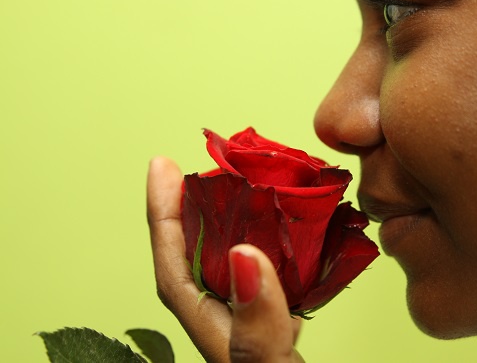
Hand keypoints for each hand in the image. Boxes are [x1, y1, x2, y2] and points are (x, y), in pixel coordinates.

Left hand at [146, 157, 302, 361]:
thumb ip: (257, 328)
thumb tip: (243, 255)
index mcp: (214, 334)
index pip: (175, 268)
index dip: (165, 215)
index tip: (162, 166)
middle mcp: (229, 325)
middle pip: (199, 259)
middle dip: (195, 210)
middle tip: (209, 165)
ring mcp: (254, 329)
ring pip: (233, 267)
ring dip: (236, 225)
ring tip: (249, 188)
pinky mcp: (280, 333)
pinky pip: (273, 280)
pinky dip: (277, 251)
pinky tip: (293, 240)